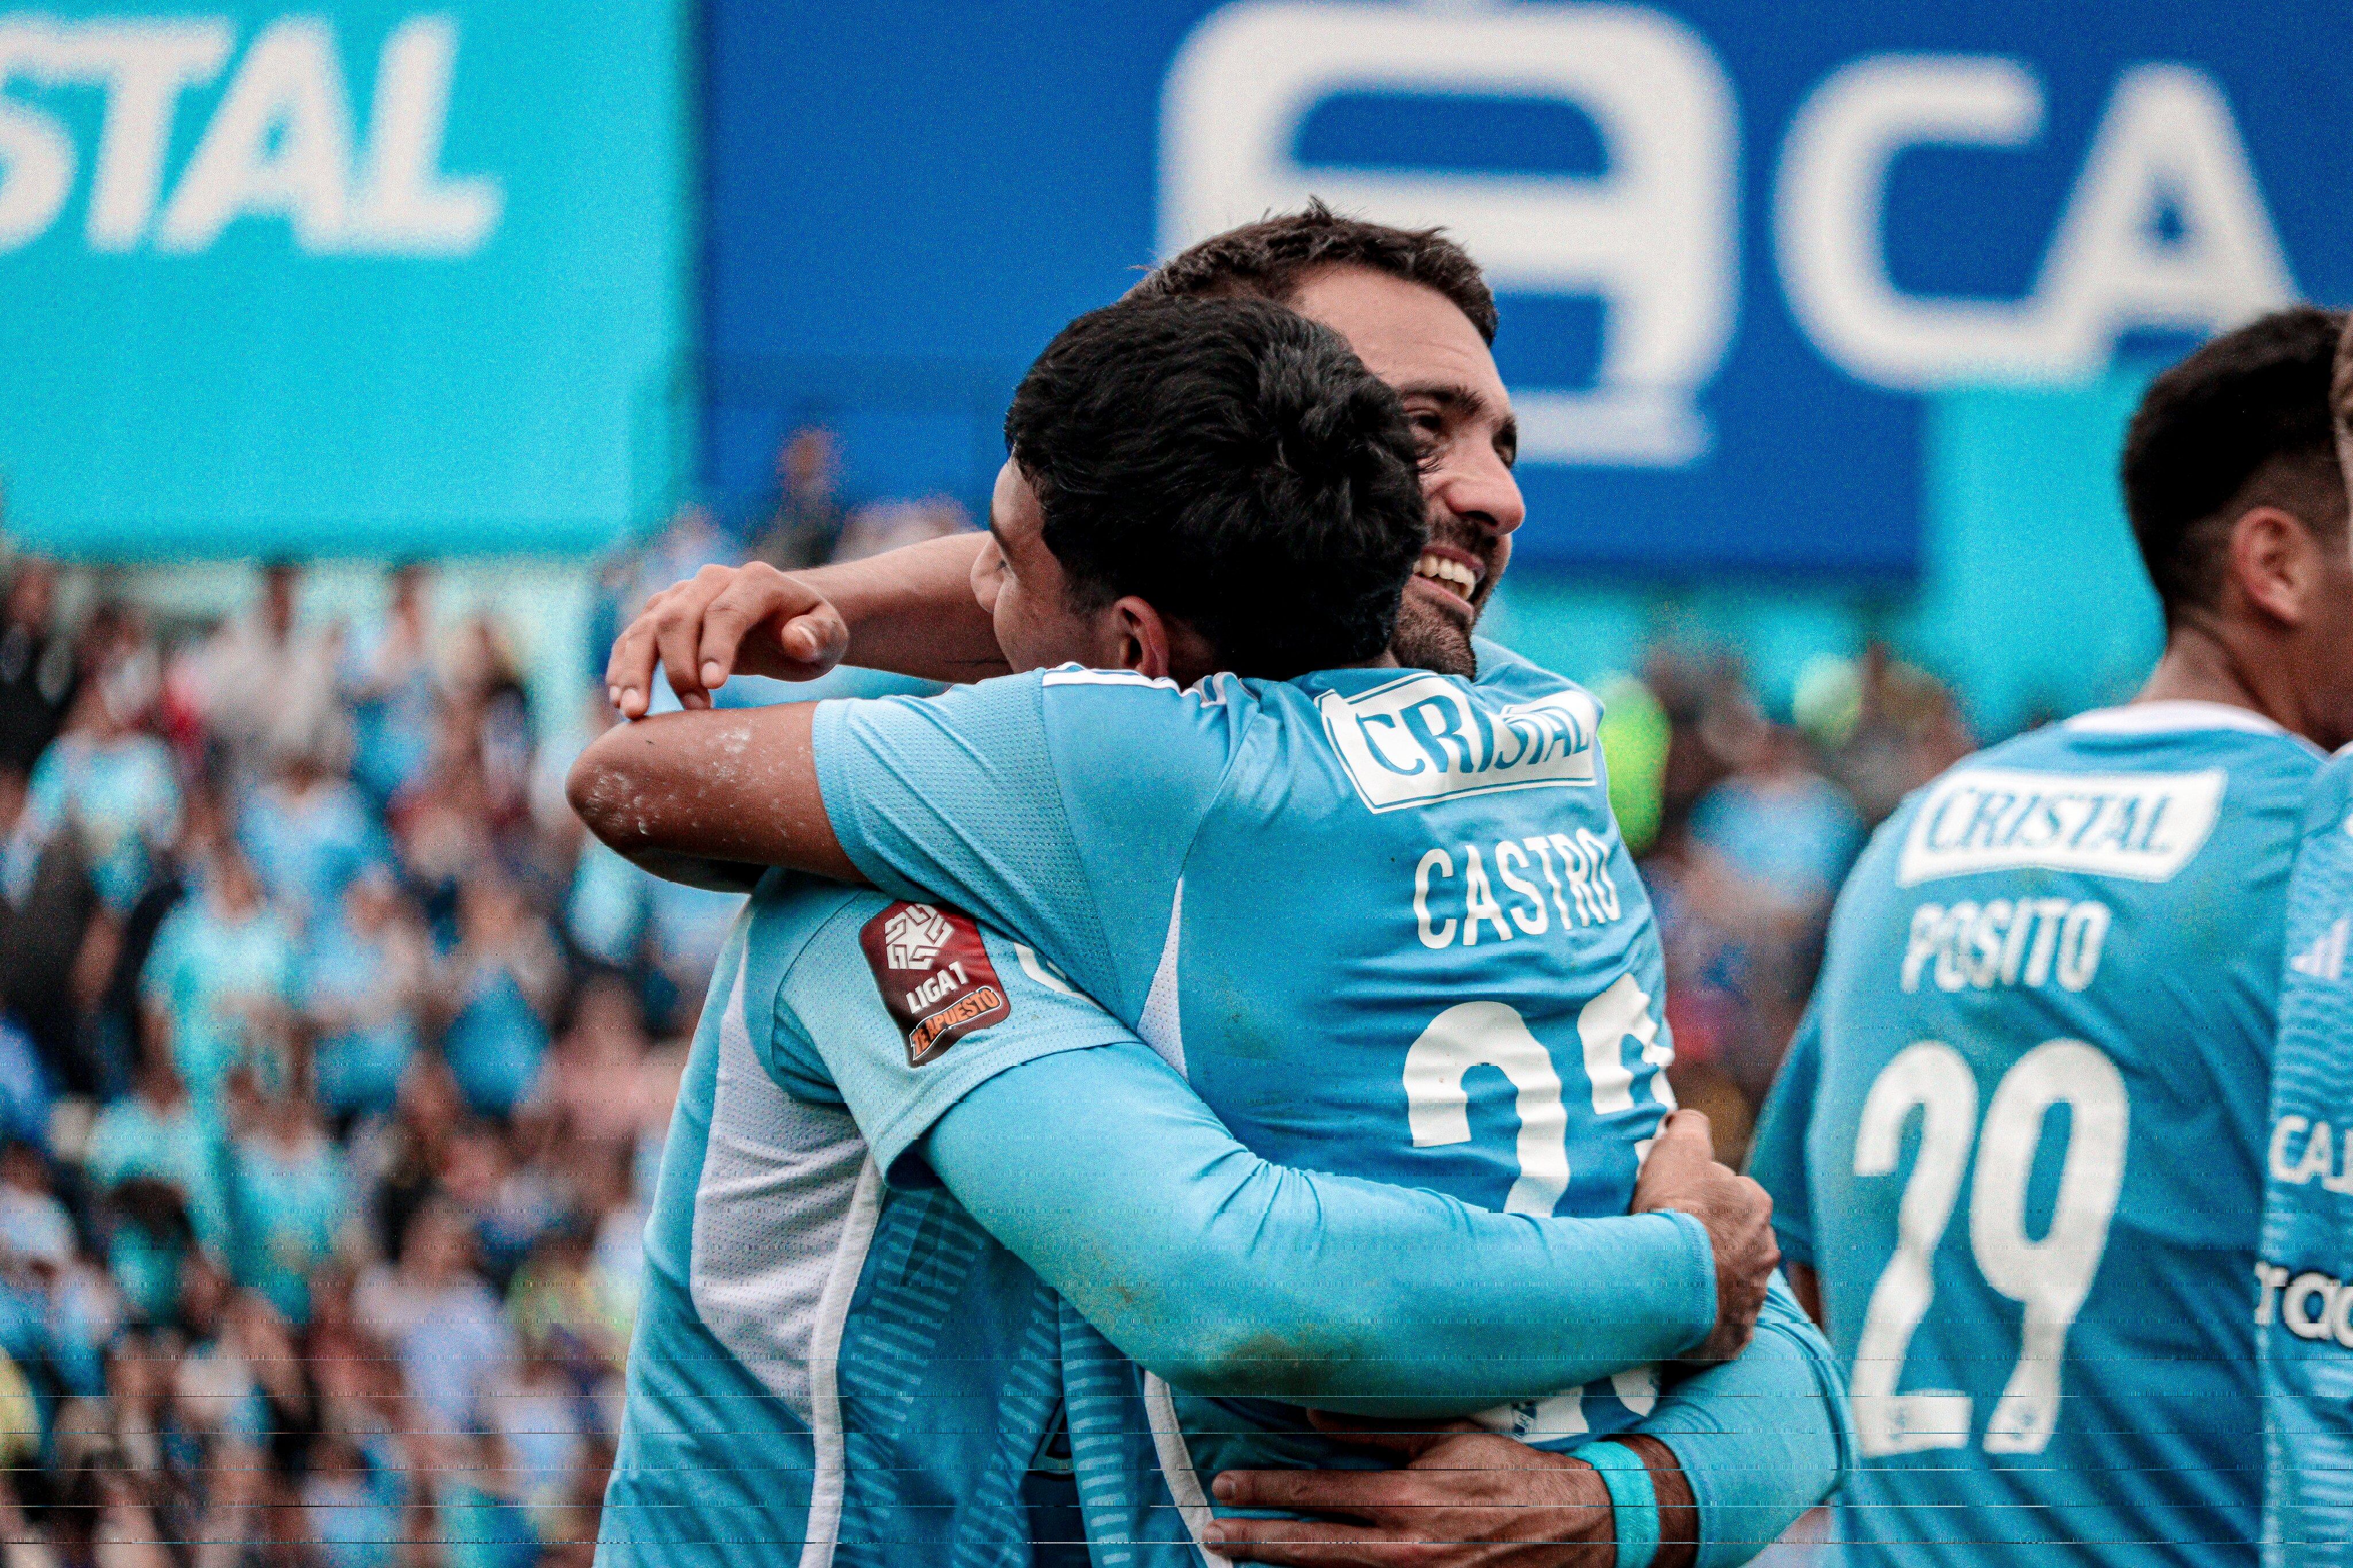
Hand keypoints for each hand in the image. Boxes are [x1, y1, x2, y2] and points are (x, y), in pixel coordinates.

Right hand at [606, 562, 849, 716]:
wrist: (784, 621)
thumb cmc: (810, 633)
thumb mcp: (830, 636)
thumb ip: (818, 635)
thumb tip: (796, 638)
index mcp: (757, 581)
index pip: (727, 611)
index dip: (716, 647)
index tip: (713, 686)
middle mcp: (711, 581)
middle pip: (678, 617)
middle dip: (677, 666)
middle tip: (691, 710)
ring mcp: (680, 596)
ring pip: (646, 627)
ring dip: (635, 670)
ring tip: (633, 712)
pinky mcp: (659, 615)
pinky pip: (632, 639)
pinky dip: (622, 668)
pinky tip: (620, 701)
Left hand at [1204, 1414, 1613, 1566]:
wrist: (1574, 1528)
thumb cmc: (1507, 1473)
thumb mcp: (1446, 1437)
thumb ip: (1378, 1429)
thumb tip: (1314, 1417)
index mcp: (1404, 1499)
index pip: (1315, 1493)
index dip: (1266, 1489)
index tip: (1227, 1484)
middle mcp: (1402, 1549)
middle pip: (1310, 1547)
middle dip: (1255, 1539)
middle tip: (1210, 1531)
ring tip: (1237, 1558)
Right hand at [1631, 1109, 1776, 1364]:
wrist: (1671, 1281)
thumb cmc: (1676, 1210)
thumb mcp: (1679, 1149)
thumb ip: (1689, 1127)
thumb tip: (1686, 1120)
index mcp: (1756, 1204)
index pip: (1731, 1191)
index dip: (1700, 1194)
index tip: (1674, 1202)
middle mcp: (1766, 1249)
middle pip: (1735, 1238)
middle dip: (1712, 1239)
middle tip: (1670, 1241)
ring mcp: (1754, 1294)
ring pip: (1731, 1280)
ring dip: (1709, 1278)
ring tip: (1672, 1278)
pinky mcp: (1737, 1333)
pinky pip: (1721, 1322)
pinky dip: (1704, 1317)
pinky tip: (1678, 1311)